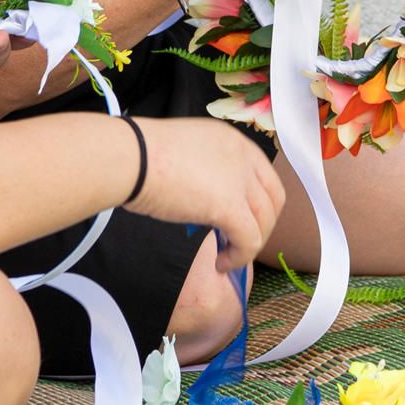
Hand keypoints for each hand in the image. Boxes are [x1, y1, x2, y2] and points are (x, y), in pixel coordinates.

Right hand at [127, 118, 286, 268]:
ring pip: (264, 222)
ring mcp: (240, 180)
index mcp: (234, 141)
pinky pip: (249, 240)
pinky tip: (221, 263)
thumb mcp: (188, 154)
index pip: (265, 177)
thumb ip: (208, 172)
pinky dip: (239, 257)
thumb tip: (210, 202)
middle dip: (262, 226)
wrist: (131, 158)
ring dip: (249, 245)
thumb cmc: (142, 156)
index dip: (260, 204)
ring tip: (226, 256)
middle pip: (273, 200)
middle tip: (239, 242)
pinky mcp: (230, 206)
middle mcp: (245, 157)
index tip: (244, 221)